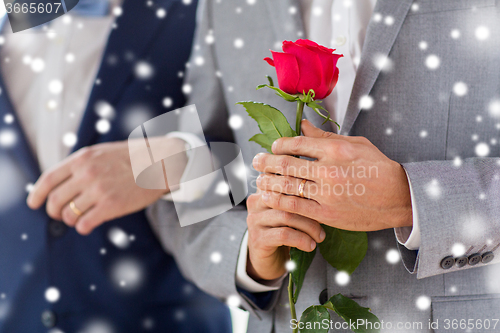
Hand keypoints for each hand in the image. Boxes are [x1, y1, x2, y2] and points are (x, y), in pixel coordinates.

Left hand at [27, 138, 187, 234]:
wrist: (161, 162)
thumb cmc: (133, 158)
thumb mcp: (102, 152)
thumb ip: (82, 165)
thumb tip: (62, 183)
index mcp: (82, 159)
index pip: (48, 179)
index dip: (37, 194)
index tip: (34, 203)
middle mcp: (87, 174)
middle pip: (55, 200)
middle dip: (53, 211)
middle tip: (59, 214)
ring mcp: (99, 190)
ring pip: (69, 214)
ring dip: (70, 220)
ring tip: (78, 218)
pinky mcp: (111, 206)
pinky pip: (84, 223)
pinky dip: (82, 227)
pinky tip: (88, 224)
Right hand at [246, 192, 324, 280]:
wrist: (266, 261)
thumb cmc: (283, 232)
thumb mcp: (290, 213)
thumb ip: (297, 200)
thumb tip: (324, 194)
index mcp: (265, 190)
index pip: (287, 183)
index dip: (306, 191)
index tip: (324, 201)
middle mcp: (256, 202)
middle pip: (288, 199)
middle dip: (310, 211)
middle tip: (325, 222)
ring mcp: (254, 220)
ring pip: (287, 216)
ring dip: (309, 227)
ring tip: (319, 237)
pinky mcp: (257, 238)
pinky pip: (283, 235)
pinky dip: (301, 240)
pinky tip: (310, 246)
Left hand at [253, 119, 411, 231]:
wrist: (399, 198)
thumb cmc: (379, 167)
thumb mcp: (356, 143)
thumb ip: (325, 135)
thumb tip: (302, 124)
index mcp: (335, 149)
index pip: (296, 143)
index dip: (279, 145)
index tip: (273, 147)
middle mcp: (328, 170)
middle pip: (286, 164)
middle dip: (265, 162)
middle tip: (255, 161)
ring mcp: (327, 194)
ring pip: (286, 187)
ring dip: (268, 182)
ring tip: (259, 180)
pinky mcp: (327, 214)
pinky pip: (295, 207)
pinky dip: (278, 201)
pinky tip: (269, 198)